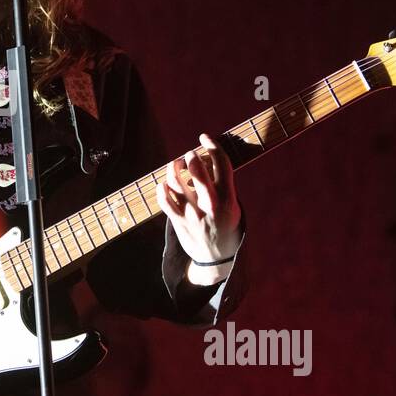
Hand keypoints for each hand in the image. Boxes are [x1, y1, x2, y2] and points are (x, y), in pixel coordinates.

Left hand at [155, 133, 242, 283]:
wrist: (216, 258)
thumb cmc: (225, 225)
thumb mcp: (233, 205)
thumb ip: (223, 184)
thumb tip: (208, 157)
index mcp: (227, 198)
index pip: (221, 162)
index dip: (212, 145)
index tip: (205, 137)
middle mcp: (209, 204)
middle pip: (196, 169)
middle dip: (190, 156)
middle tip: (189, 155)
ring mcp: (192, 213)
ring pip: (176, 181)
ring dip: (173, 168)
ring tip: (175, 165)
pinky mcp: (178, 221)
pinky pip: (164, 199)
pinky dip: (161, 188)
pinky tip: (164, 184)